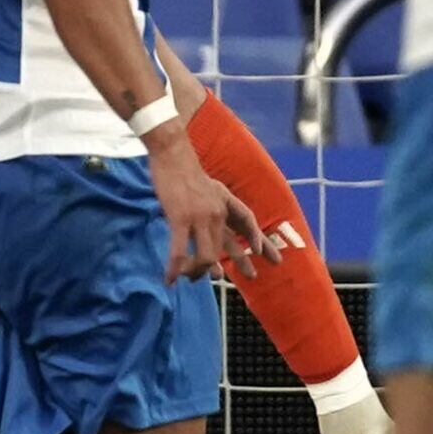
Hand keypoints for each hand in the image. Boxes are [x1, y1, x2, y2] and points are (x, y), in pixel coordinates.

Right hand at [147, 127, 267, 282]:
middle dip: (236, 264)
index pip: (247, 221)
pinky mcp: (181, 219)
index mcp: (224, 202)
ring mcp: (200, 217)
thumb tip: (207, 224)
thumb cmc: (185, 169)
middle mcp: (217, 212)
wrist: (172, 154)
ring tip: (190, 279)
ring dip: (197, 271)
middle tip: (242, 278)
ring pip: (206, 256)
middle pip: (228, 246)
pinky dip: (175, 269)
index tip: (262, 254)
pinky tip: (170, 279)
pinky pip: (180, 252)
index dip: (257, 238)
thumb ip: (212, 206)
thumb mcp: (209, 187)